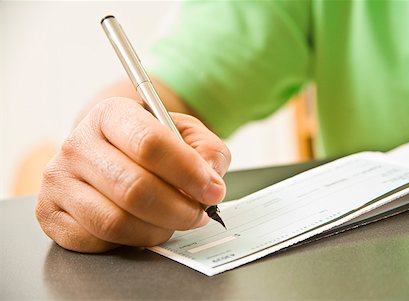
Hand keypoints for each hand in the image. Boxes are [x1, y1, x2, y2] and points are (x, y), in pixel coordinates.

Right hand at [36, 97, 230, 252]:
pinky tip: (144, 227)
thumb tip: (210, 179)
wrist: (112, 154)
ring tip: (175, 221)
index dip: (188, 172)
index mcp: (110, 114)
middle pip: (134, 188)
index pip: (150, 143)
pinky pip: (98, 241)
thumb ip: (207, 150)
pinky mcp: (51, 214)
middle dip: (179, 209)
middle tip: (199, 213)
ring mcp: (59, 181)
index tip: (212, 190)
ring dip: (159, 229)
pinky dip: (132, 241)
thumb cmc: (149, 145)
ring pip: (117, 221)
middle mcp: (78, 144)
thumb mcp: (185, 134)